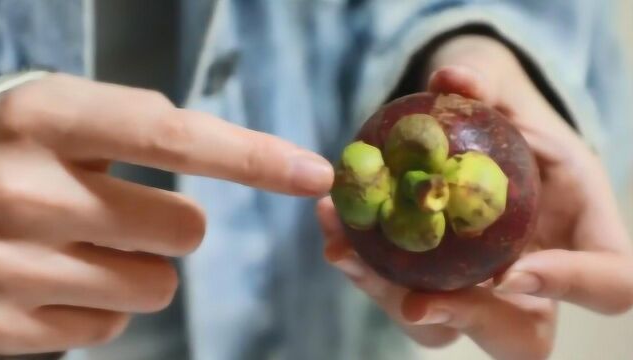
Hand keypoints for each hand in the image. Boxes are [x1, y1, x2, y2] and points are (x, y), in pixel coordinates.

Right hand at [0, 74, 332, 354]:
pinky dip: (97, 302)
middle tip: (122, 210)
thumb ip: (130, 128)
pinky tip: (53, 279)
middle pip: (185, 230)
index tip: (313, 172)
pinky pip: (110, 324)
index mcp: (45, 119)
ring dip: (138, 266)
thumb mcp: (50, 116)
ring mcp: (12, 266)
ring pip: (157, 286)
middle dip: (171, 223)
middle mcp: (29, 191)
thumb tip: (227, 155)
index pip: (175, 136)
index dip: (254, 155)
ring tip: (82, 245)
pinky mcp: (4, 326)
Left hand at [318, 35, 632, 359]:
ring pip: (444, 325)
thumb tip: (450, 76)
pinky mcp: (445, 292)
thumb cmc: (522, 136)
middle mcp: (538, 287)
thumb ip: (489, 90)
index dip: (568, 286)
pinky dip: (365, 268)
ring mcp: (490, 298)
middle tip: (414, 303)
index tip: (508, 275)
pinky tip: (334, 229)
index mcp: (585, 245)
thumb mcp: (516, 105)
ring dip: (387, 292)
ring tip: (342, 250)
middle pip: (516, 337)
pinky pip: (404, 297)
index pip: (611, 285)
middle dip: (459, 319)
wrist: (498, 158)